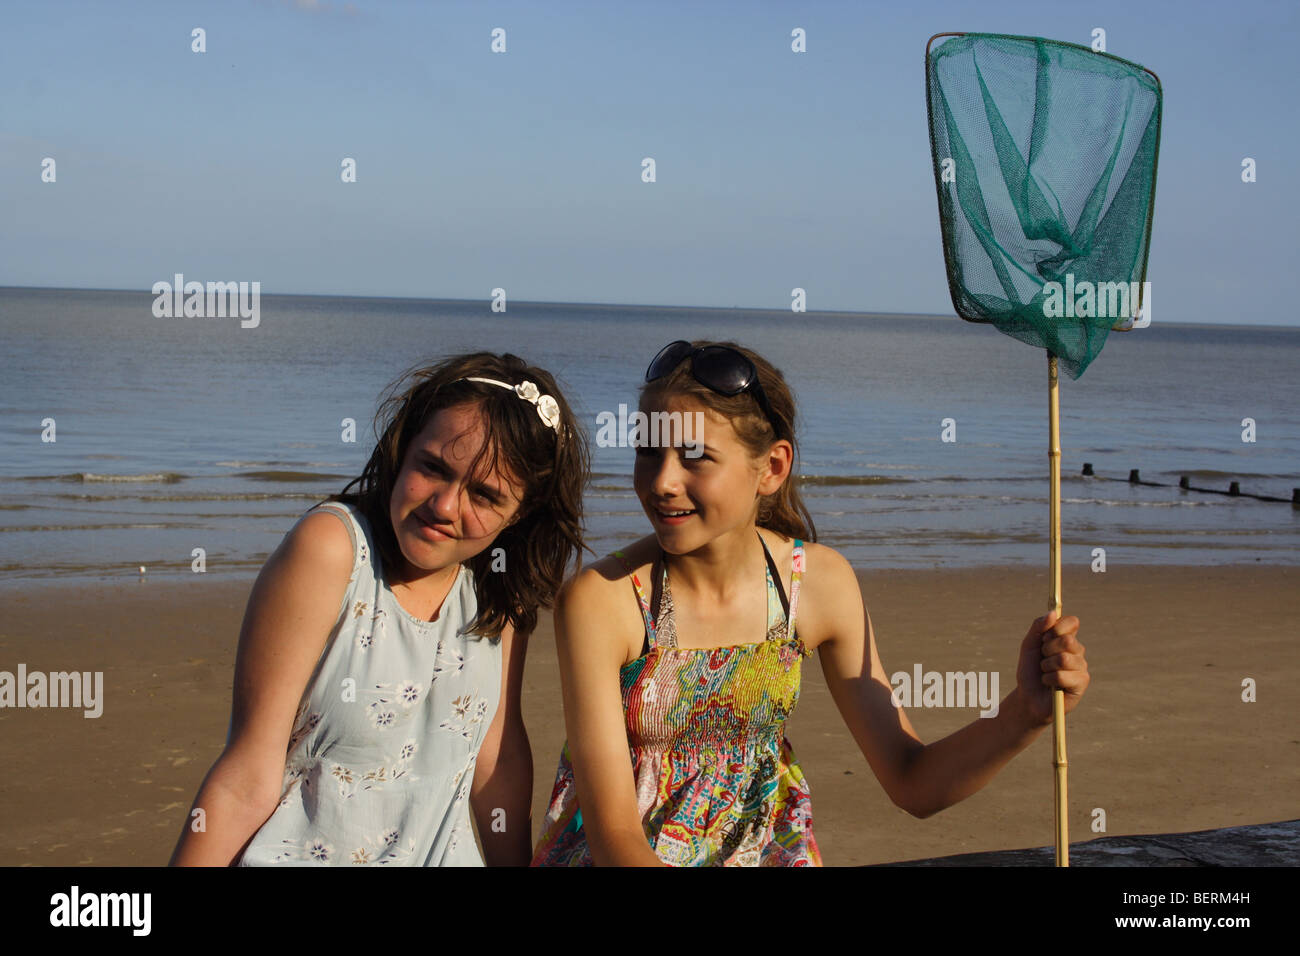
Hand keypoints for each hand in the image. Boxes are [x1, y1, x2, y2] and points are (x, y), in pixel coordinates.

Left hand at [1014, 610, 1087, 727]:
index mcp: (1067, 639)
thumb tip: (1052, 613)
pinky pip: (1062, 676)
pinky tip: (1050, 684)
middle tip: (1043, 659)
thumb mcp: (1028, 645)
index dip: (1058, 627)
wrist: (1028, 697)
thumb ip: (1038, 627)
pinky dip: (1048, 679)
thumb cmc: (1030, 670)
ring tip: (1045, 672)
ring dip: (1046, 666)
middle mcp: (1077, 651)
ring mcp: (1081, 667)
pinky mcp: (1082, 683)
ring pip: (1064, 659)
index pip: (1072, 622)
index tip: (1045, 637)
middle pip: (1067, 640)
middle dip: (1047, 650)